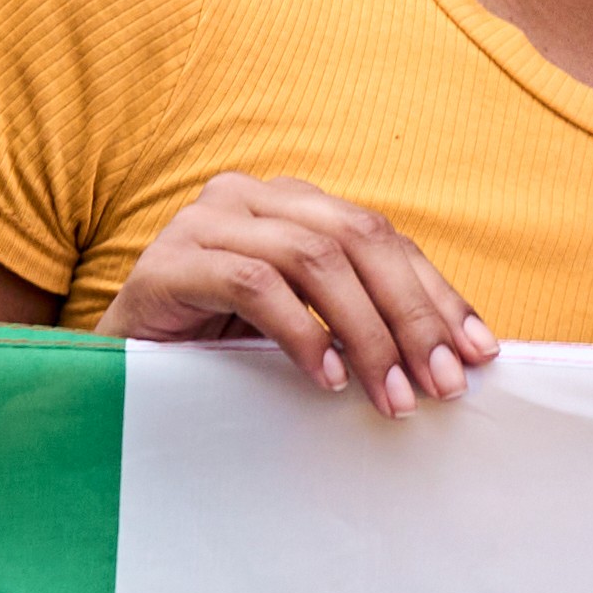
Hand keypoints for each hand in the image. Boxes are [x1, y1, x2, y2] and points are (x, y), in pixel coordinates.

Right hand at [104, 175, 493, 411]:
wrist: (114, 371)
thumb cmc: (216, 351)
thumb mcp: (301, 330)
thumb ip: (360, 321)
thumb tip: (455, 356)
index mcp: (292, 204)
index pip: (383, 238)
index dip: (436, 294)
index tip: (478, 353)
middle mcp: (252, 196)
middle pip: (357, 239)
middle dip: (410, 316)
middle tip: (440, 384)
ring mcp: (206, 222)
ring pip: (313, 259)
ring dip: (365, 333)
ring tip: (390, 396)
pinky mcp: (169, 262)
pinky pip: (253, 286)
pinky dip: (301, 334)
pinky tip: (326, 379)